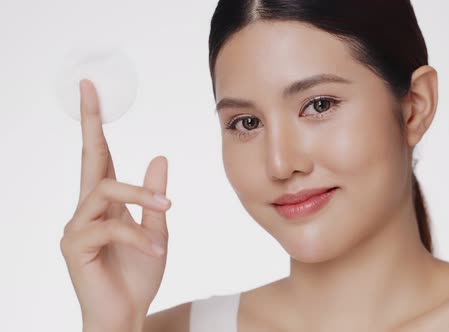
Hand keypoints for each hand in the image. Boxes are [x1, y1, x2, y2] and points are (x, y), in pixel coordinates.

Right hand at [60, 79, 170, 330]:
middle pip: (89, 158)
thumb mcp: (155, 230)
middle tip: (90, 89)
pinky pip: (111, 227)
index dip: (96, 124)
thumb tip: (159, 157)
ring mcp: (77, 227)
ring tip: (166, 211)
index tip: (91, 90)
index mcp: (105, 203)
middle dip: (90, 122)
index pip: (100, 156)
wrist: (127, 314)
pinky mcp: (75, 246)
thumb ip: (153, 197)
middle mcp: (86, 209)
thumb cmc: (137, 274)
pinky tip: (156, 251)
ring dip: (141, 196)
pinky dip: (138, 236)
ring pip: (105, 190)